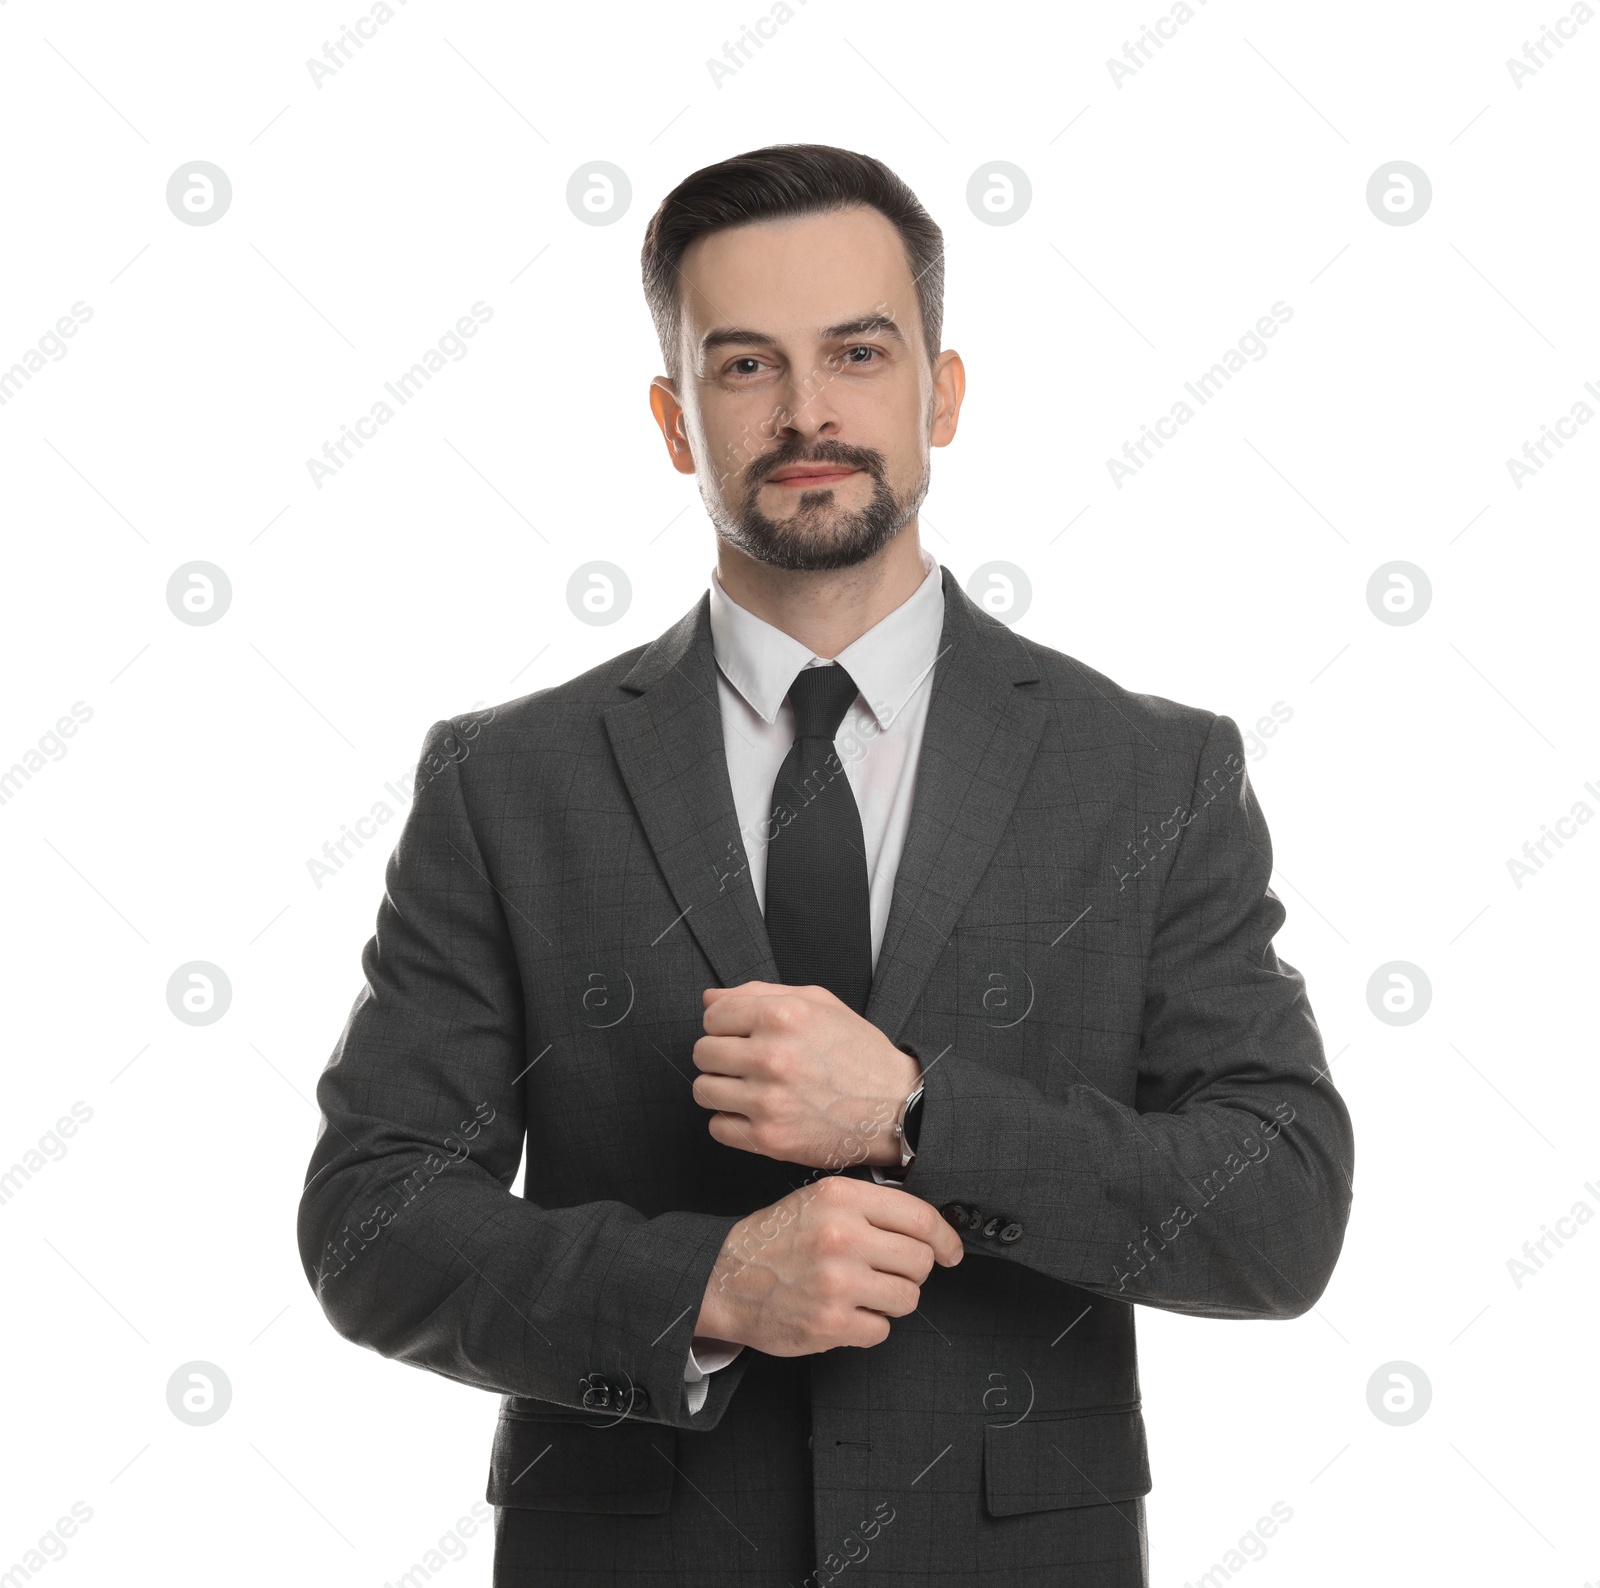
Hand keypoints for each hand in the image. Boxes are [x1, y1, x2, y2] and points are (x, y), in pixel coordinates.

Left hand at [692, 982, 920, 1168]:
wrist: (896, 1107)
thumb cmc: (858, 1053)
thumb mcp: (818, 1004)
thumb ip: (760, 993)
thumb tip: (710, 998)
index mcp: (783, 1016)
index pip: (713, 1015)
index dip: (725, 1024)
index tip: (741, 1034)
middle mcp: (772, 1057)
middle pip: (702, 1052)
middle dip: (721, 1055)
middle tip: (747, 1062)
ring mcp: (769, 1101)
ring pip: (703, 1090)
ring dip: (722, 1088)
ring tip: (750, 1087)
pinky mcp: (770, 1139)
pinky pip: (717, 1127)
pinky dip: (731, 1121)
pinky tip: (756, 1113)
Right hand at [695, 1175, 963, 1355]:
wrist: (725, 1278)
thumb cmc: (776, 1239)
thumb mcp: (819, 1200)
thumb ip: (870, 1207)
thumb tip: (928, 1229)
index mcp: (842, 1197)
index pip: (920, 1217)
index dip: (944, 1238)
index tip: (950, 1252)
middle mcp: (842, 1235)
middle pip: (920, 1261)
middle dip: (911, 1273)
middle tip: (887, 1273)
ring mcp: (837, 1281)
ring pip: (907, 1299)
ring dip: (891, 1302)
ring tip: (862, 1293)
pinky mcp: (830, 1322)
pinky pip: (881, 1330)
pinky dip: (867, 1326)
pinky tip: (843, 1312)